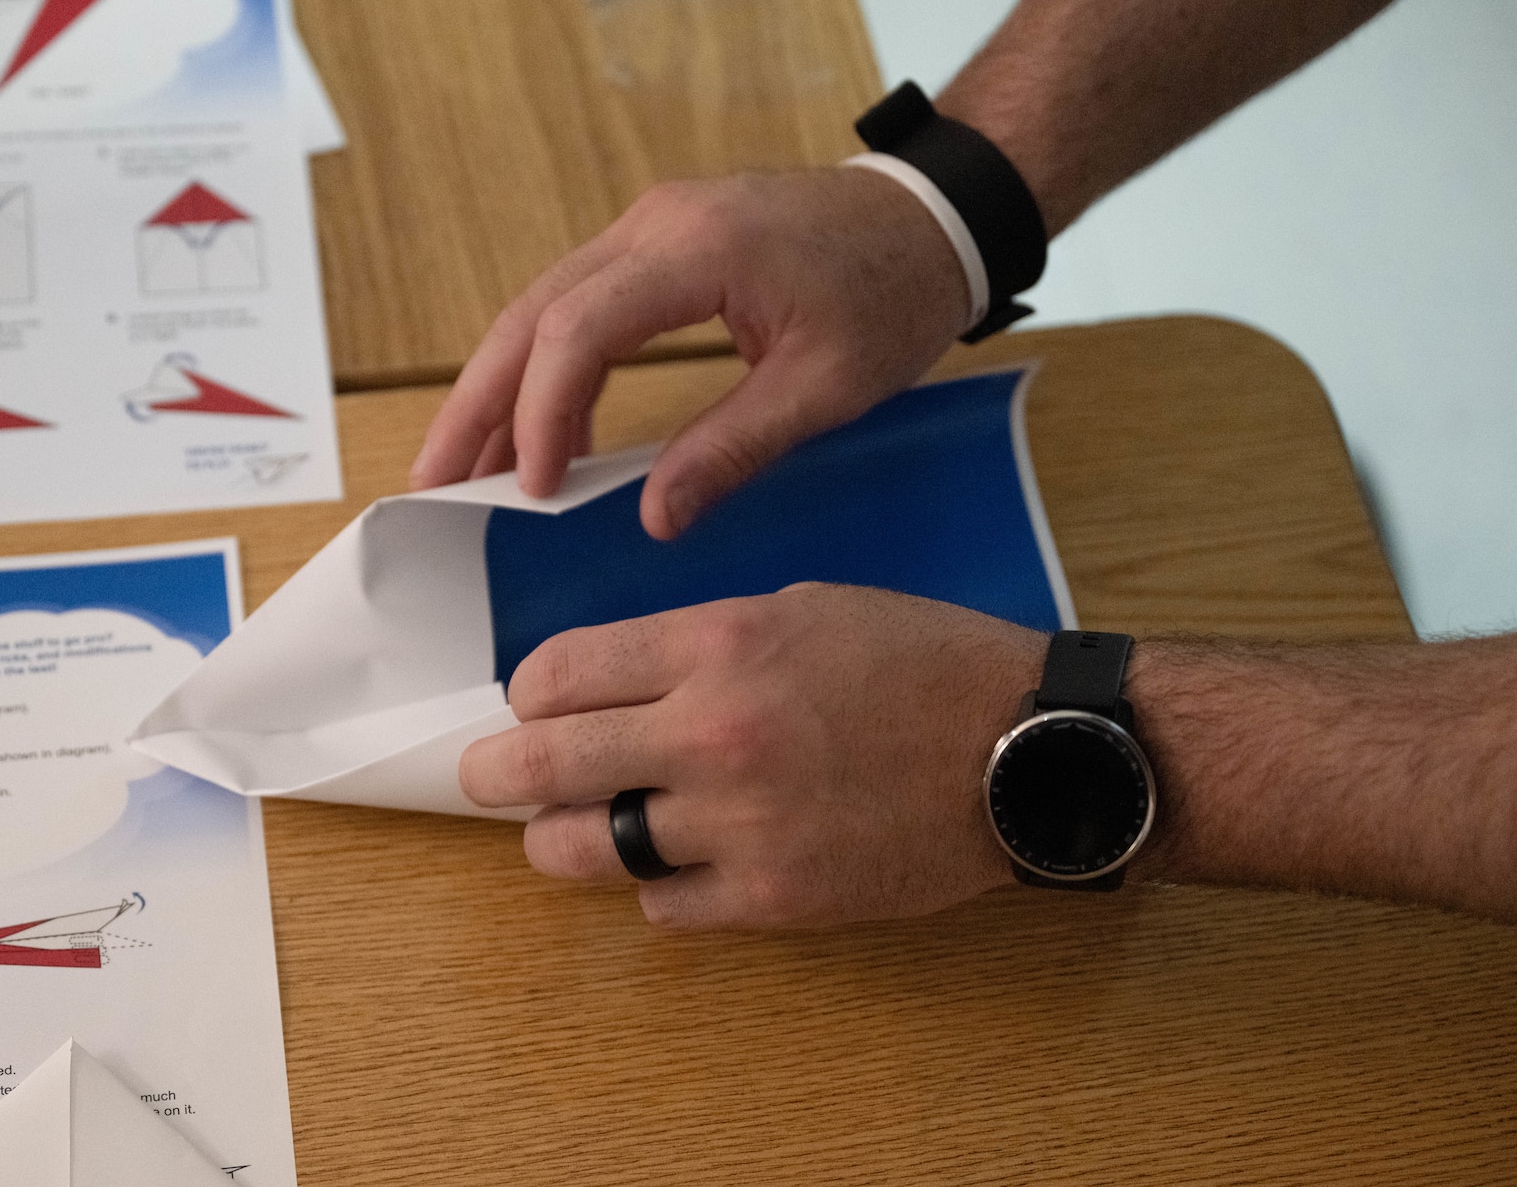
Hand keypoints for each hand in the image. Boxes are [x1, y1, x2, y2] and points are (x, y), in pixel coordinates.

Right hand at [409, 168, 973, 538]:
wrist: (934, 215)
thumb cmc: (893, 292)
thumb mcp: (828, 385)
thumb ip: (735, 448)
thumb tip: (654, 517)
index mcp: (698, 250)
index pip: (578, 330)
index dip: (542, 413)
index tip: (531, 488)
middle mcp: (655, 225)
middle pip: (533, 314)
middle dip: (477, 403)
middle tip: (430, 482)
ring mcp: (651, 227)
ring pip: (542, 307)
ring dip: (500, 388)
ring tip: (463, 468)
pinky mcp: (658, 243)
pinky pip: (577, 304)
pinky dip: (547, 369)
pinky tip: (538, 433)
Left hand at [457, 584, 1044, 928]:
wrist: (1027, 749)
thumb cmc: (923, 663)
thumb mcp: (800, 609)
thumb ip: (693, 644)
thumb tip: (608, 683)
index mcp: (717, 645)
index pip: (554, 674)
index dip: (529, 693)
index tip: (534, 704)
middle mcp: (713, 734)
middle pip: (541, 765)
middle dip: (495, 773)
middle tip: (489, 777)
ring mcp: (739, 826)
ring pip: (584, 850)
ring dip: (562, 839)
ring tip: (569, 830)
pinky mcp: (775, 900)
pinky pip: (662, 906)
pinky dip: (658, 884)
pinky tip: (680, 860)